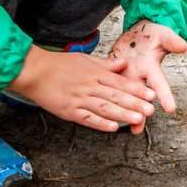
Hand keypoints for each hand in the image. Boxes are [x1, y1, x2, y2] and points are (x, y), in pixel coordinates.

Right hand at [8, 45, 155, 131]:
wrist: (35, 71)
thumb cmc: (59, 64)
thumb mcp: (85, 59)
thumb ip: (106, 64)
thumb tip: (124, 63)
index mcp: (95, 74)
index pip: (120, 82)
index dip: (136, 89)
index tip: (151, 94)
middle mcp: (90, 86)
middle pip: (116, 96)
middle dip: (135, 103)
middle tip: (150, 110)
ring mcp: (80, 99)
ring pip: (105, 108)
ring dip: (123, 114)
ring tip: (137, 119)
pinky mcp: (69, 111)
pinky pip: (87, 118)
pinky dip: (100, 123)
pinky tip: (113, 127)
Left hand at [106, 20, 186, 132]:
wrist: (137, 34)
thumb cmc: (152, 35)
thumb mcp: (162, 35)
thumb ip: (171, 40)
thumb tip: (184, 46)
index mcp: (151, 67)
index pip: (159, 83)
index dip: (165, 96)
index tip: (170, 109)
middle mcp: (139, 76)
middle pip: (141, 97)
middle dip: (141, 110)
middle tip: (140, 124)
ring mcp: (125, 76)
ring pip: (125, 97)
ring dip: (126, 111)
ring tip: (129, 128)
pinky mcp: (113, 73)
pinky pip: (110, 87)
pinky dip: (107, 97)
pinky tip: (103, 110)